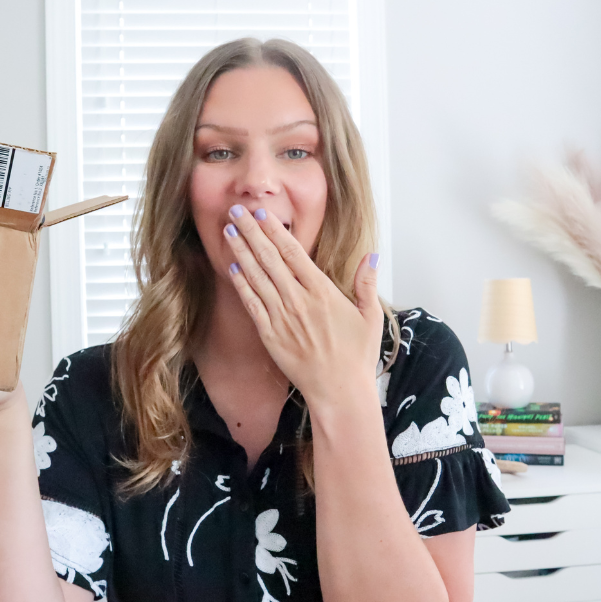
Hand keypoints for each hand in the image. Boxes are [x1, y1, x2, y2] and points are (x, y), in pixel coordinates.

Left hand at [223, 204, 381, 407]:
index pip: (294, 253)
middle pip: (270, 259)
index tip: (262, 213)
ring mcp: (282, 318)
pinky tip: (232, 269)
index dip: (276, 231)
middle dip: (251, 232)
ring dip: (241, 252)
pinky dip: (241, 286)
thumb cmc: (357, 356)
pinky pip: (252, 305)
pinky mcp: (270, 336)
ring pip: (257, 278)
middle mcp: (299, 301)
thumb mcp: (371, 317)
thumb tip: (372, 255)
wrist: (339, 392)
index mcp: (323, 293)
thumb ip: (367, 283)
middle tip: (236, 210)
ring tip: (228, 231)